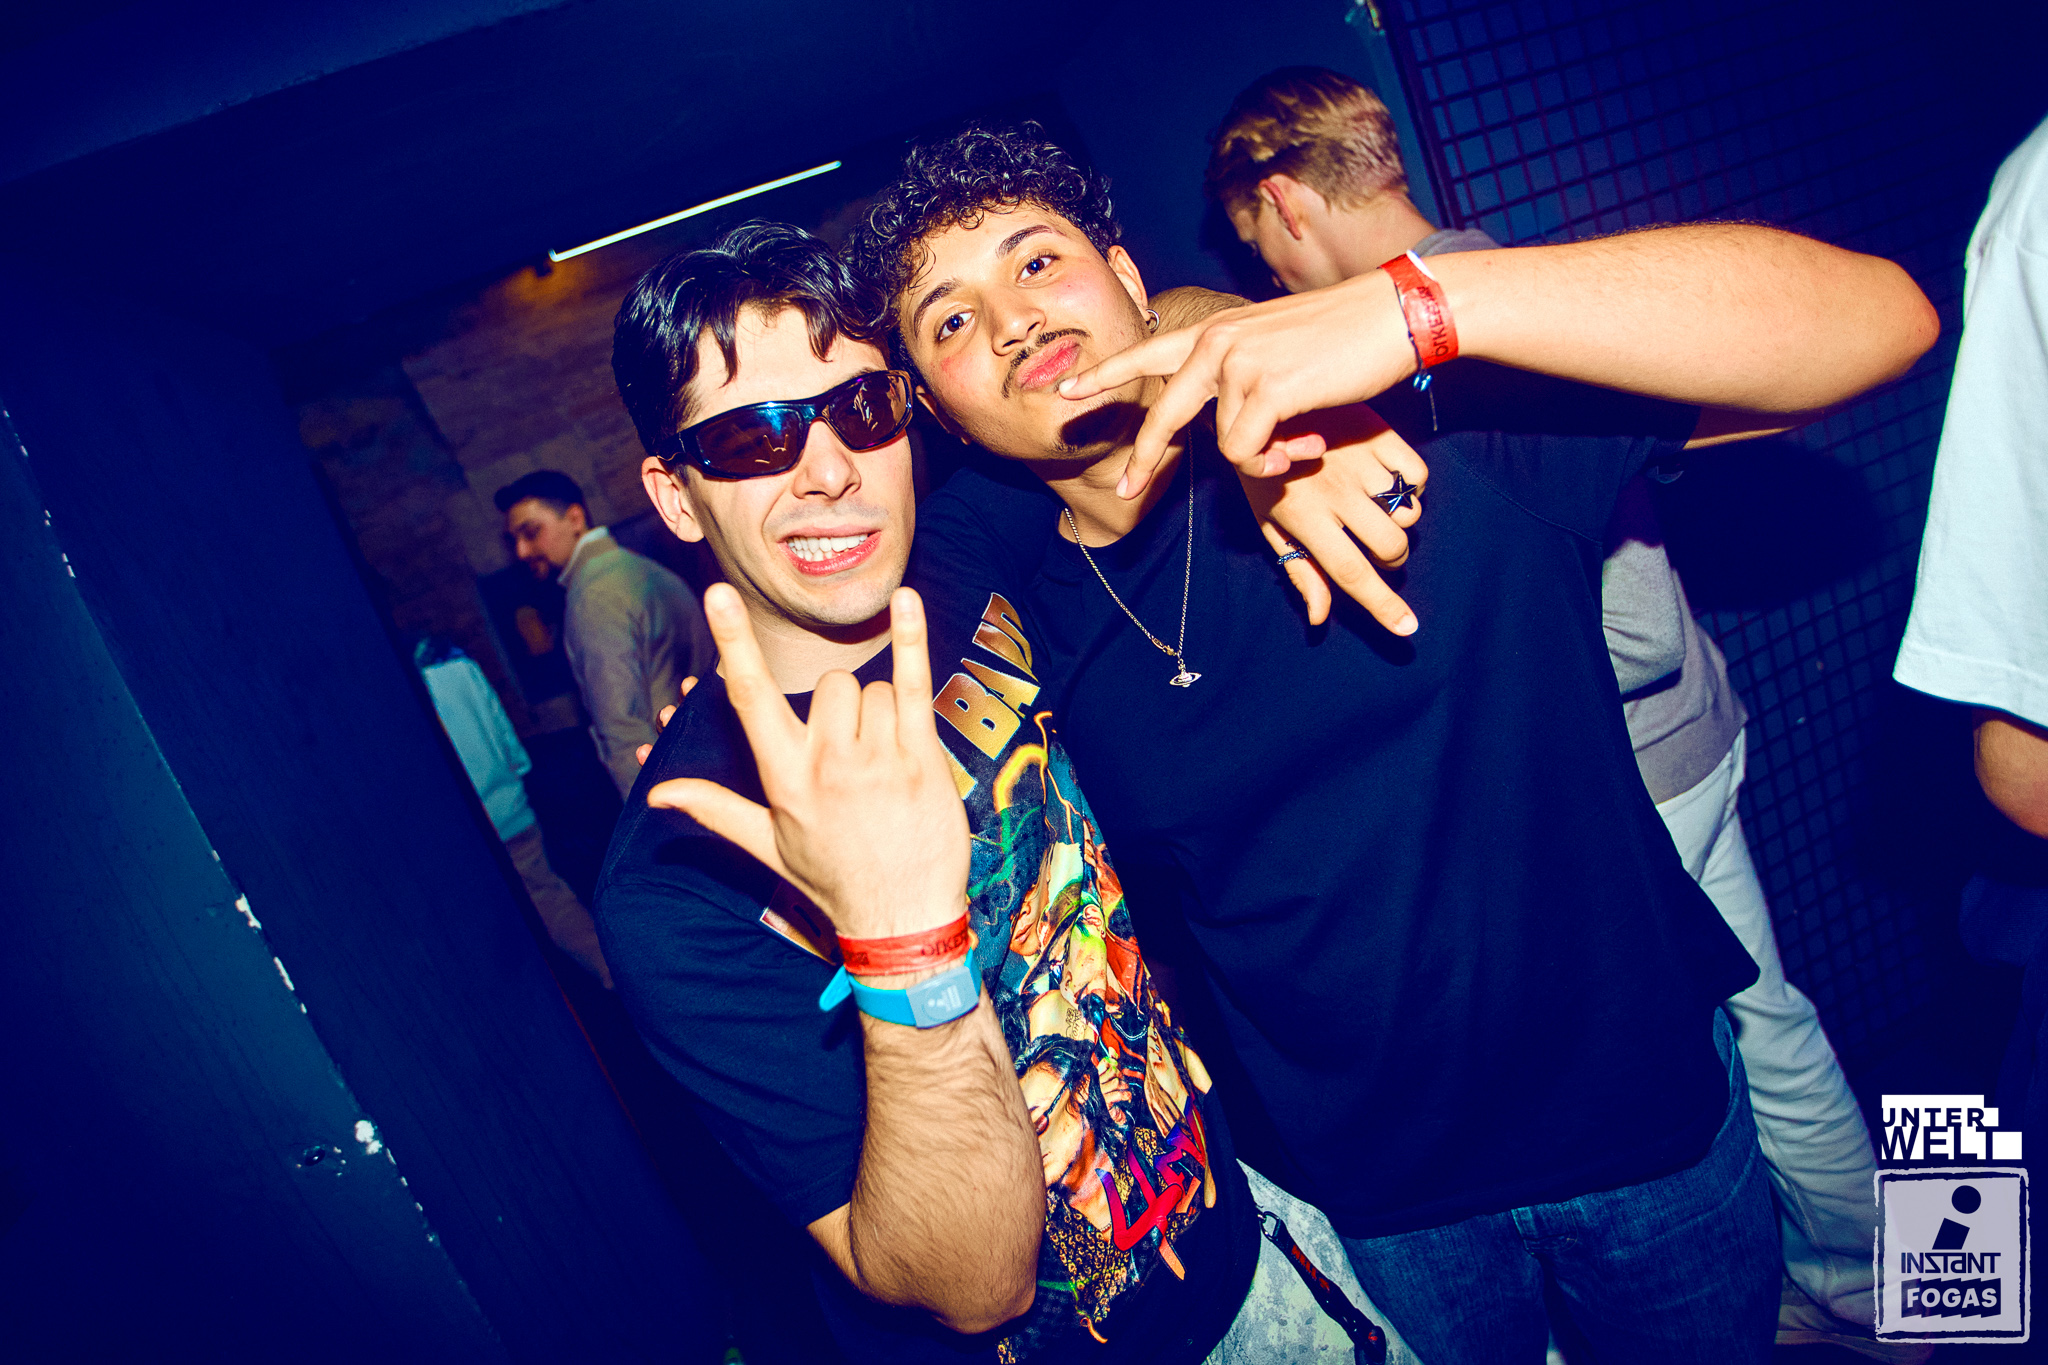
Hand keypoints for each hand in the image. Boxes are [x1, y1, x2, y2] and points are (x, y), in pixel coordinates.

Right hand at [645, 585, 968, 940]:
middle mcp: (828, 762)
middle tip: (854, 751)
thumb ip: (714, 809)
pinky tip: (905, 600)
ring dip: (880, 712)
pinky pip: (914, 683)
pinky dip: (911, 638)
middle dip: (843, 705)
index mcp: (784, 777)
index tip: (718, 594)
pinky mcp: (921, 758)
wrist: (900, 918)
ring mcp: (878, 759)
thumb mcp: (766, 847)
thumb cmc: (832, 879)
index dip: (732, 641)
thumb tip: (657, 793)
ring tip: (884, 763)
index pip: (750, 697)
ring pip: (874, 690)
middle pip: (832, 685)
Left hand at [1060, 270, 1414, 498]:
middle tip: (1123, 490)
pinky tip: (1308, 446)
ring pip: (1224, 444)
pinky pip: (1248, 452)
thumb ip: (1244, 375)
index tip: (1066, 392)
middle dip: (1144, 458)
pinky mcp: (1264, 388)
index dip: (1106, 375)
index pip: (1147, 352)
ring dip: (1264, 457)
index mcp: (1217, 329)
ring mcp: (1237, 363)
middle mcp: (1217, 341)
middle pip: (1163, 413)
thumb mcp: (1279, 349)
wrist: (1394, 315)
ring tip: (1304, 442)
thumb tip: (1231, 419)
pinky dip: (1276, 462)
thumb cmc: (1347, 337)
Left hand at [1245, 404, 1426, 632]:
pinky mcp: (1379, 433)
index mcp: (1305, 517)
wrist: (1262, 400)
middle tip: (1372, 546)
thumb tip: (1320, 617)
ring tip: (1375, 507)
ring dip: (1400, 522)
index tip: (1407, 629)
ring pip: (1409, 513)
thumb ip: (1298, 567)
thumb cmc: (1264, 470)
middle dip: (1392, 559)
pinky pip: (1417, 474)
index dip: (1382, 606)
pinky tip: (1388, 480)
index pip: (1352, 572)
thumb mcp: (1268, 519)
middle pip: (1392, 547)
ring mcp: (1360, 462)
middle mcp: (1336, 492)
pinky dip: (1412, 485)